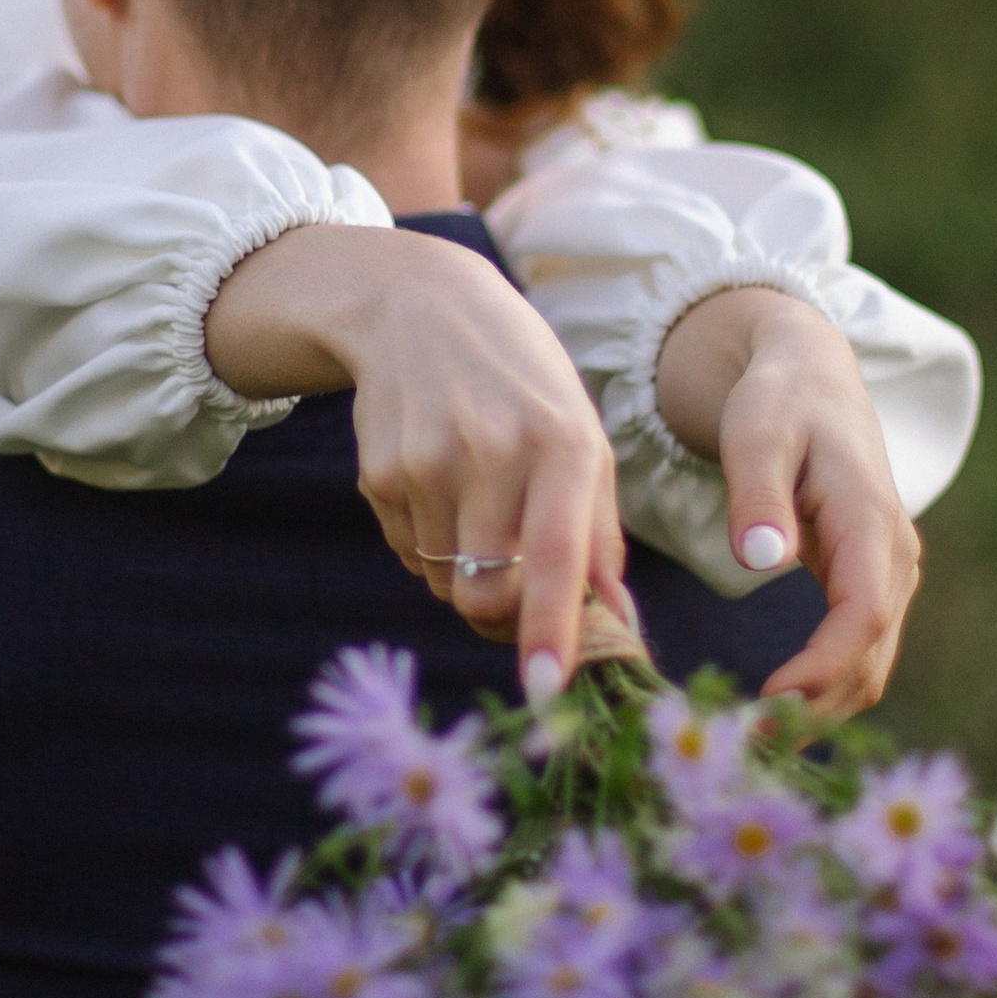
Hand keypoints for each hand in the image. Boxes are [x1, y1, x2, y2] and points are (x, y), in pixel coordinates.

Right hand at [207, 224, 627, 686]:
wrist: (421, 309)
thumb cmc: (523, 386)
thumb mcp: (580, 437)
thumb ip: (600, 534)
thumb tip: (616, 624)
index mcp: (562, 441)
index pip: (555, 556)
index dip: (552, 629)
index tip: (549, 689)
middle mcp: (493, 450)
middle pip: (491, 592)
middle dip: (505, 616)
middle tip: (516, 596)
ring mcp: (428, 462)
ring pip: (447, 582)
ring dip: (466, 573)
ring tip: (476, 507)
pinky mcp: (380, 472)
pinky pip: (410, 554)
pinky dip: (429, 544)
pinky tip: (439, 485)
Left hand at [655, 287, 922, 719]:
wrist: (810, 376)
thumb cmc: (778, 401)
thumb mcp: (758, 432)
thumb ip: (758, 493)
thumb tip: (763, 559)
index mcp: (871, 521)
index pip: (862, 615)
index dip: (822, 669)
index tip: (769, 703)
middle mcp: (893, 557)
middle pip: (870, 657)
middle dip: (815, 710)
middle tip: (746, 746)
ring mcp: (887, 575)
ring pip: (868, 666)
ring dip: (818, 711)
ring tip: (752, 742)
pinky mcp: (867, 585)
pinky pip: (856, 654)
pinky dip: (820, 691)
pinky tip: (771, 712)